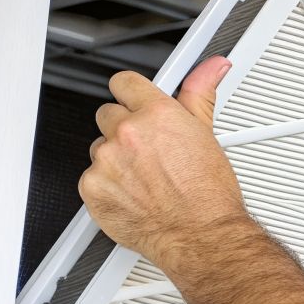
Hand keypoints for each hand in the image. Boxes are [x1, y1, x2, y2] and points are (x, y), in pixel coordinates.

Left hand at [79, 57, 253, 270]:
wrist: (200, 236)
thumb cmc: (208, 195)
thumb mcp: (208, 135)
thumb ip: (201, 93)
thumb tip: (213, 66)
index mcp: (157, 115)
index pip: (124, 84)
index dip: (131, 94)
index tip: (134, 103)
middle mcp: (128, 134)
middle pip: (108, 115)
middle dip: (124, 130)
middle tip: (148, 152)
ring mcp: (106, 161)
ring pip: (100, 148)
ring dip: (115, 159)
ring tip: (144, 178)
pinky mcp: (91, 187)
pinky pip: (91, 177)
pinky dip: (106, 186)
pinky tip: (132, 194)